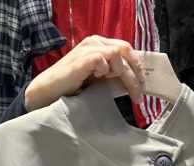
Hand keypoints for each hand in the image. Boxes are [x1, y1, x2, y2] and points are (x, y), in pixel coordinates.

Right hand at [25, 36, 145, 111]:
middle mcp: (95, 42)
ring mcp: (88, 49)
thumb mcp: (99, 79)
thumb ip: (113, 75)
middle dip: (135, 74)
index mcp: (100, 44)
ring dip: (121, 73)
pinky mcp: (81, 59)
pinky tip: (98, 78)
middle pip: (125, 51)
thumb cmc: (74, 85)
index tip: (143, 84)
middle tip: (138, 94)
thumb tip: (134, 83)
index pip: (126, 49)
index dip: (137, 65)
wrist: (50, 91)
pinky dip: (105, 70)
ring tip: (111, 84)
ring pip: (117, 54)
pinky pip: (102, 59)